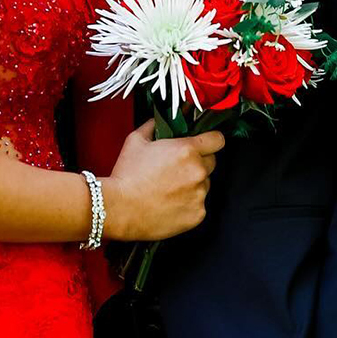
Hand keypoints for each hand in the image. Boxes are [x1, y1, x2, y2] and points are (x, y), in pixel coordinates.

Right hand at [103, 119, 225, 241]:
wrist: (119, 208)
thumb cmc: (126, 176)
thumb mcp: (135, 141)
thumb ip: (152, 127)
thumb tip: (157, 122)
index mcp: (187, 150)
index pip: (217, 140)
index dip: (211, 141)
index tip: (207, 145)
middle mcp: (197, 172)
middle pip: (211, 163)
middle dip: (198, 163)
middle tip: (177, 170)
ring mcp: (199, 195)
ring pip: (204, 185)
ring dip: (193, 185)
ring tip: (169, 189)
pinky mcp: (197, 214)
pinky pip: (198, 206)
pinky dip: (188, 205)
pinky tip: (170, 204)